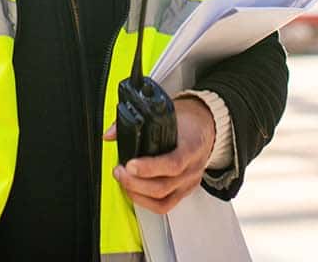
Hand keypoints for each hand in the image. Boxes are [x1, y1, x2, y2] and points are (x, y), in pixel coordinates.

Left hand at [104, 95, 214, 214]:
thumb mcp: (168, 112)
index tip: (130, 164)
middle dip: (135, 183)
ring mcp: (189, 182)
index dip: (150, 168)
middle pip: (164, 186)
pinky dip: (146, 202)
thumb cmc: (188, 121)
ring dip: (138, 194)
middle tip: (119, 171)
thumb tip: (111, 133)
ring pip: (163, 200)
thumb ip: (138, 121)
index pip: (173, 163)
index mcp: (191, 146)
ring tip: (124, 181)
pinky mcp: (185, 191)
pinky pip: (165, 206)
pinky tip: (134, 192)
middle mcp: (192, 167)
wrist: (206, 127)